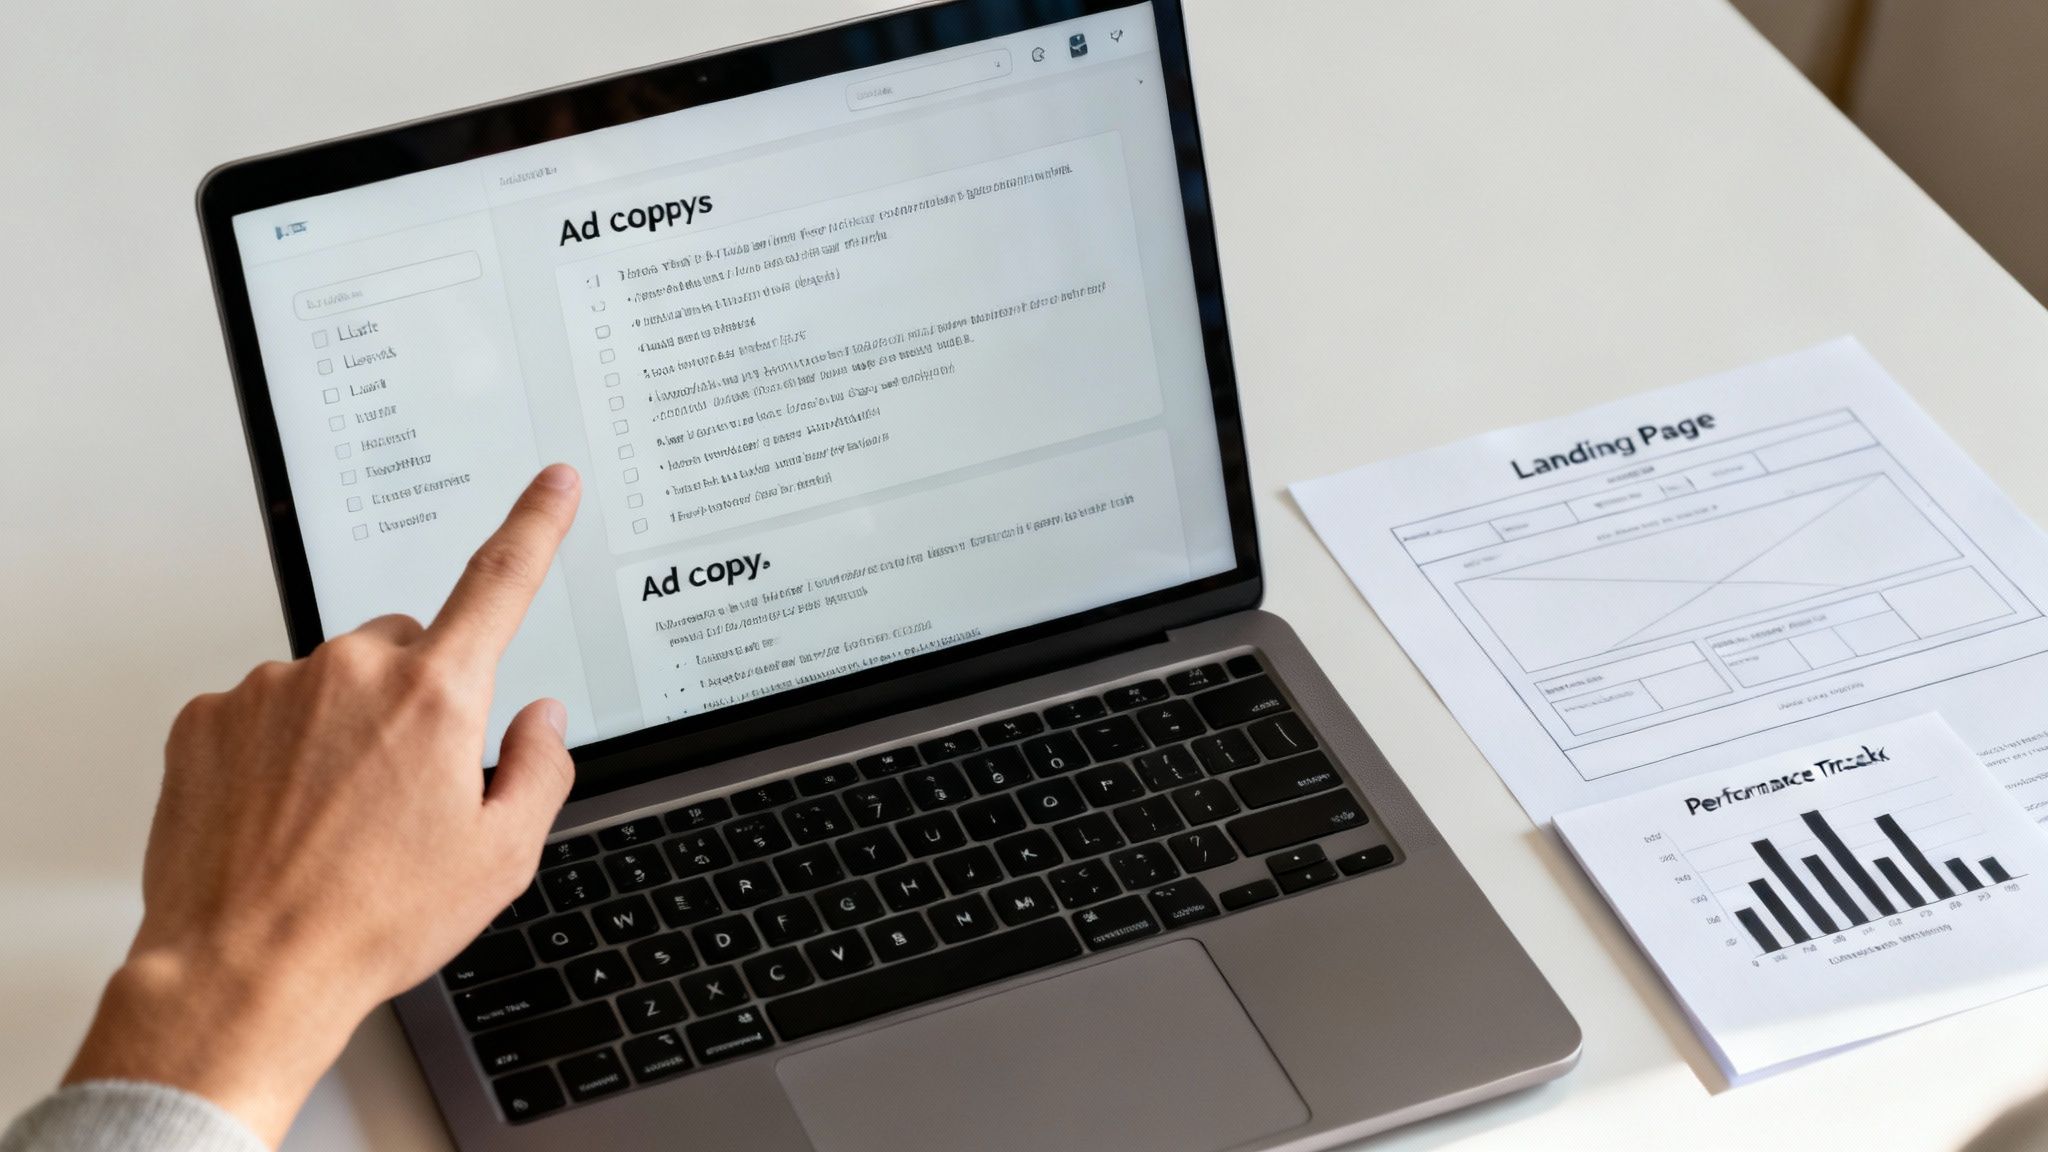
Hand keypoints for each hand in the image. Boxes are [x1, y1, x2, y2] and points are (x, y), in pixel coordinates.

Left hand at [64, 465, 582, 1145]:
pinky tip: (284, 815)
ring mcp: (271, 689)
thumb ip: (540, 769)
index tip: (553, 484)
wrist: (245, 970)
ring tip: (337, 819)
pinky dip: (281, 749)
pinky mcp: (208, 717)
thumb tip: (541, 720)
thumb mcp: (500, 858)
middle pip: (410, 647)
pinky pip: (265, 709)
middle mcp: (352, 671)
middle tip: (411, 787)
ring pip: (334, 680)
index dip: (536, 524)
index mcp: (437, 696)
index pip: (501, 581)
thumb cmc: (370, 919)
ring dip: (346, 727)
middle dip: (421, 696)